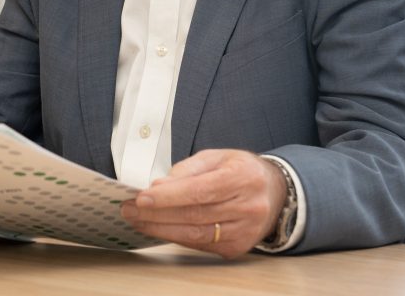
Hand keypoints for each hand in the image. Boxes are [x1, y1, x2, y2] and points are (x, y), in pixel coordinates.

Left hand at [119, 149, 285, 258]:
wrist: (274, 193)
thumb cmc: (241, 171)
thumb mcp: (217, 157)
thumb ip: (188, 169)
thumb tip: (160, 186)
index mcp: (243, 177)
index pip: (200, 190)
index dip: (169, 196)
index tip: (142, 197)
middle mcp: (248, 206)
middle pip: (195, 215)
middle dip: (157, 213)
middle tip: (130, 209)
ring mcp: (244, 231)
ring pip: (195, 234)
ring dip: (161, 228)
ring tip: (138, 220)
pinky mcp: (238, 247)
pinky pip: (200, 245)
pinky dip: (176, 237)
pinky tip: (159, 228)